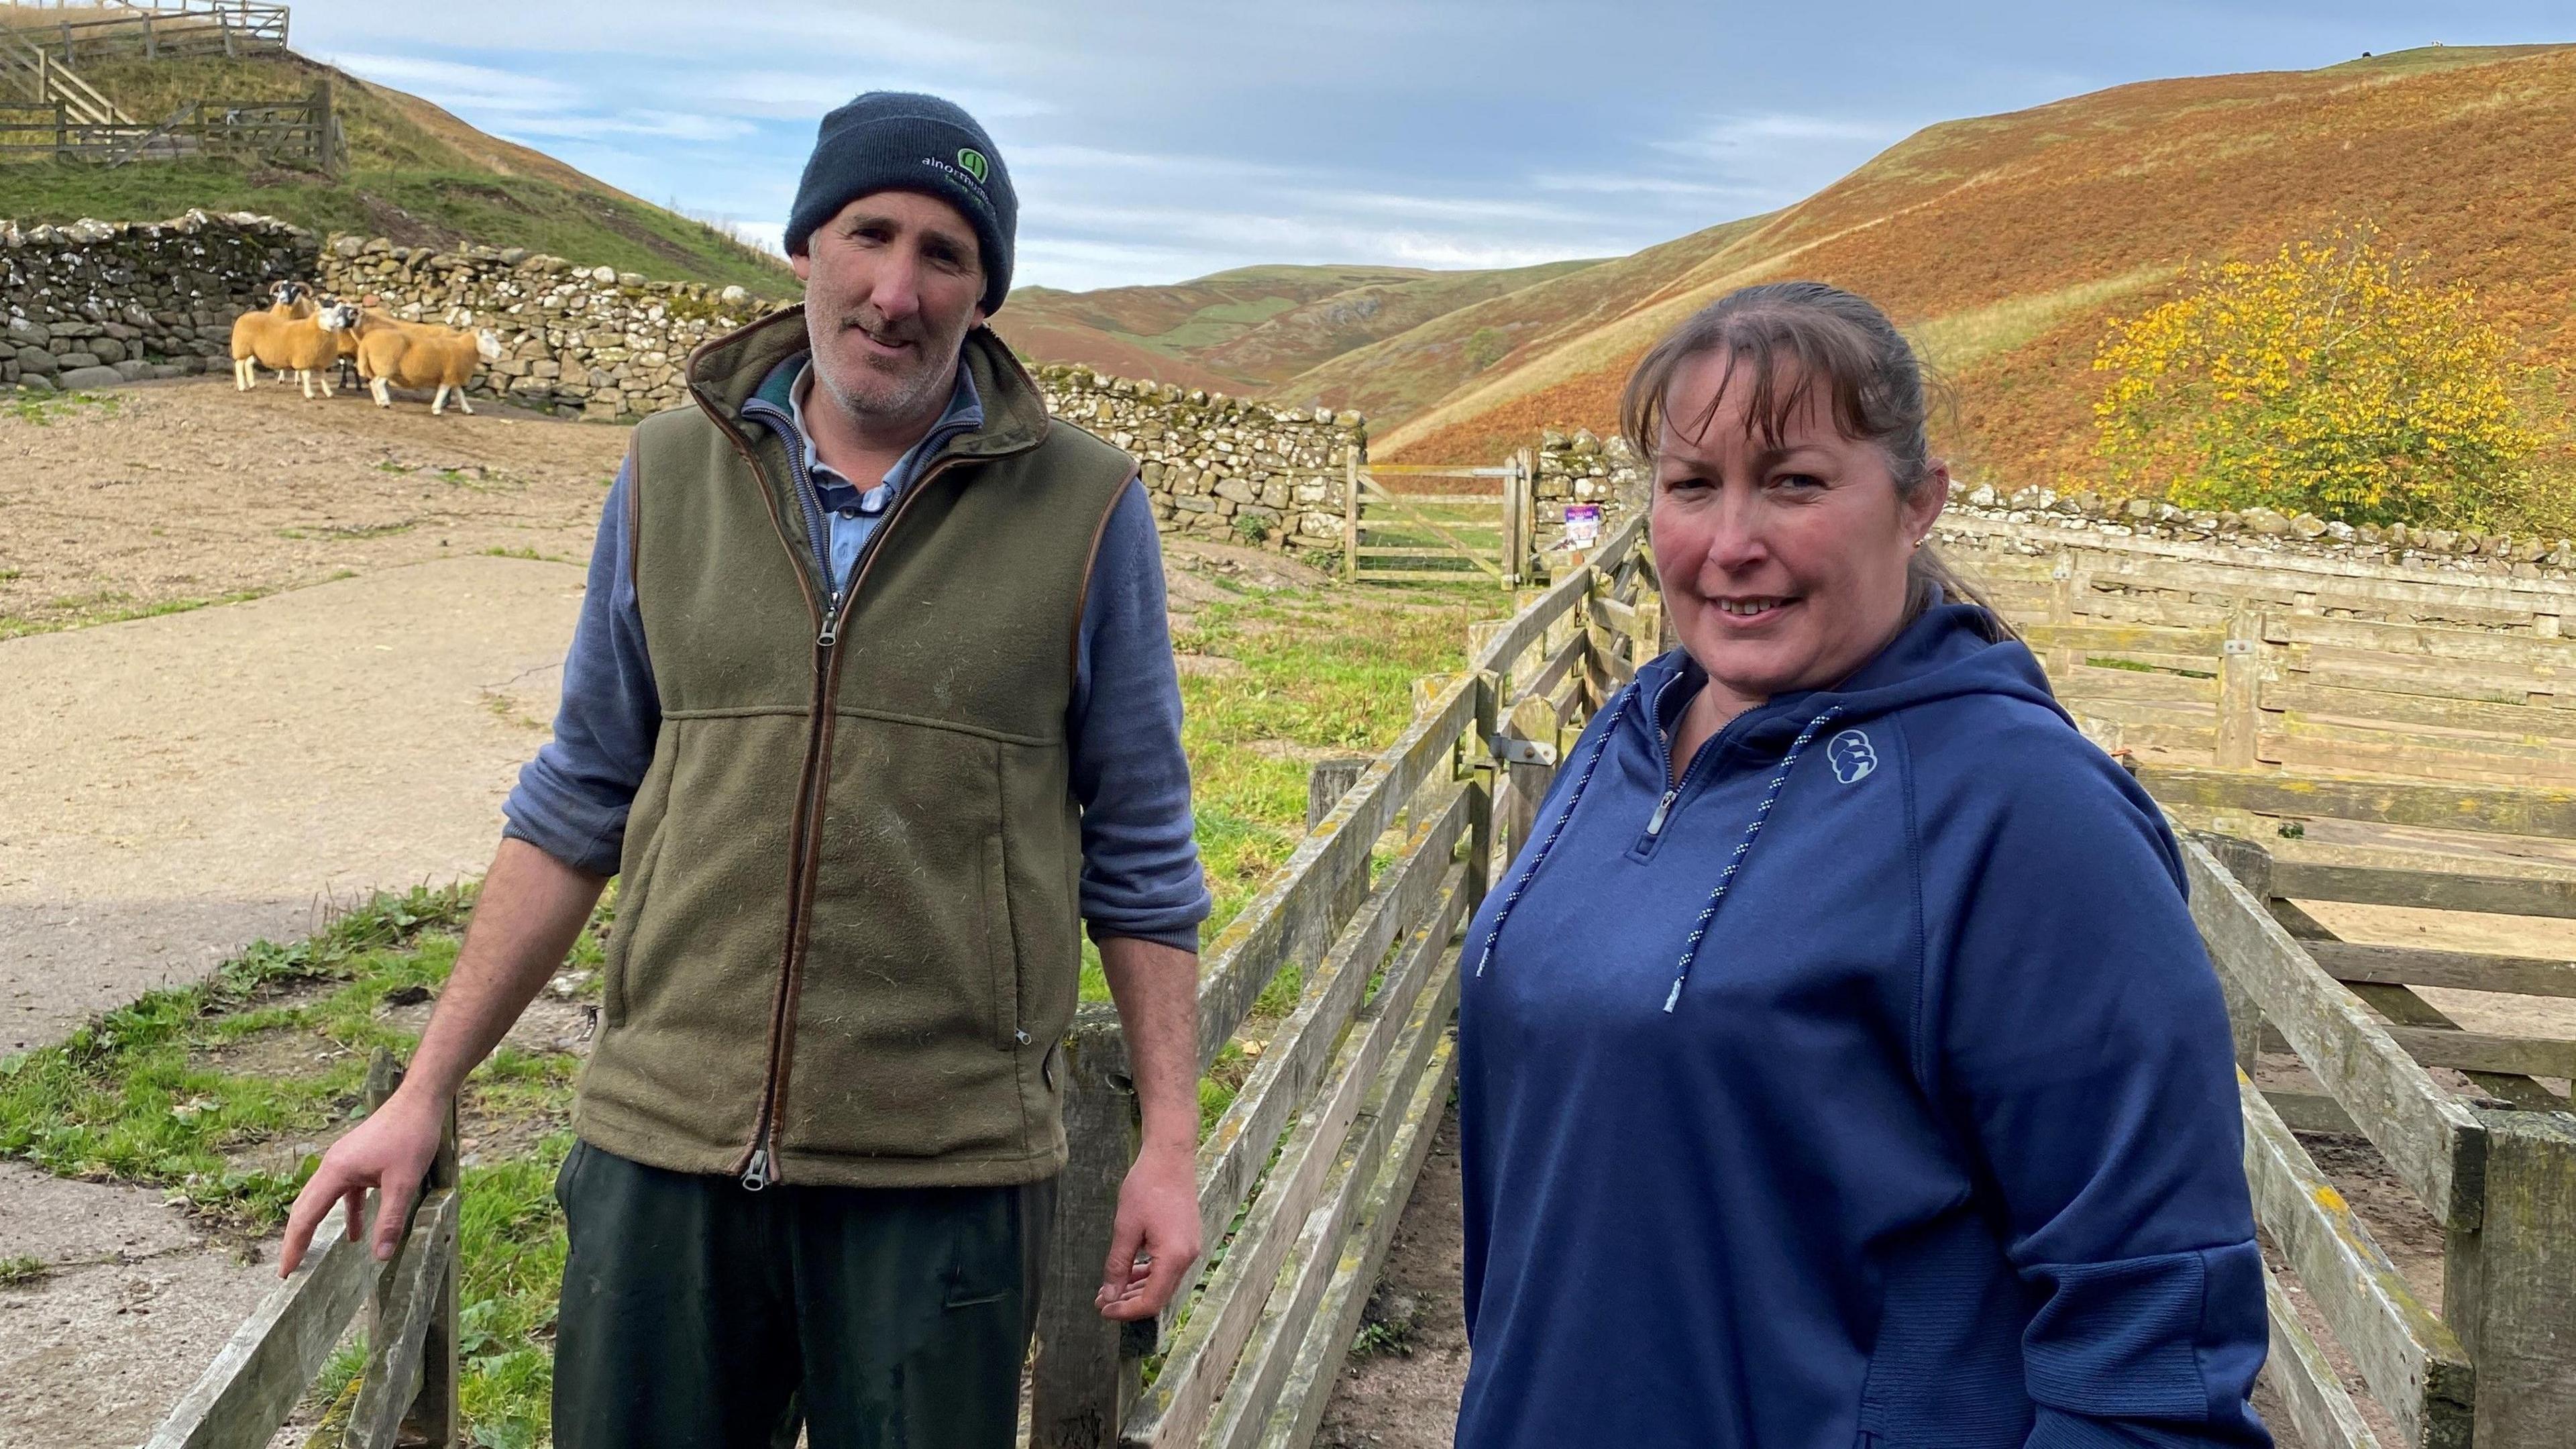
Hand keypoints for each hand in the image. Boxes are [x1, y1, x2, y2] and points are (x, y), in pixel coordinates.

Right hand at [277, 1087, 443, 1276]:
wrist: (419, 1101)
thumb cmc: (411, 1137)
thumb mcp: (404, 1183)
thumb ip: (390, 1220)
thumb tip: (379, 1256)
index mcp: (335, 1172)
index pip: (305, 1216)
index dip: (295, 1245)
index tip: (285, 1271)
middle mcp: (332, 1166)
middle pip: (306, 1208)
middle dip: (297, 1238)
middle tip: (289, 1269)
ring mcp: (343, 1161)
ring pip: (323, 1199)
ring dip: (318, 1225)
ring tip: (314, 1254)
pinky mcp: (357, 1159)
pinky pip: (345, 1192)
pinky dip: (347, 1212)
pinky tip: (356, 1234)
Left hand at [1095, 1141, 1201, 1319]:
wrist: (1169, 1158)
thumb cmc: (1147, 1187)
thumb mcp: (1125, 1229)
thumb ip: (1117, 1266)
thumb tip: (1109, 1296)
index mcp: (1174, 1257)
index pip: (1151, 1301)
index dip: (1125, 1311)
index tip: (1103, 1309)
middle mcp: (1188, 1257)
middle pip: (1158, 1296)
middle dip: (1128, 1302)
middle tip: (1101, 1301)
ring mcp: (1189, 1249)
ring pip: (1162, 1283)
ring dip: (1136, 1289)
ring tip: (1110, 1289)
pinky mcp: (1186, 1240)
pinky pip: (1167, 1267)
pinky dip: (1147, 1274)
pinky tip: (1128, 1272)